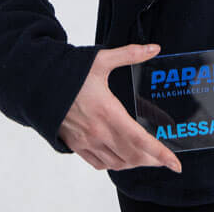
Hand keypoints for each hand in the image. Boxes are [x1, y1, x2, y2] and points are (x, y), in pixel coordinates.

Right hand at [58, 44, 183, 173]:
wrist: (38, 84)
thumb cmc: (68, 73)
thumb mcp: (100, 60)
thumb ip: (130, 55)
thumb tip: (154, 48)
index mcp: (108, 112)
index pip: (141, 140)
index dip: (161, 154)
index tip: (176, 164)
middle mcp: (98, 132)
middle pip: (133, 156)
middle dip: (152, 160)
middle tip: (164, 158)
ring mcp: (86, 141)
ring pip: (118, 163)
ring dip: (135, 163)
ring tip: (146, 157)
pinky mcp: (76, 145)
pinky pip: (99, 164)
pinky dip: (114, 164)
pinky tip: (121, 157)